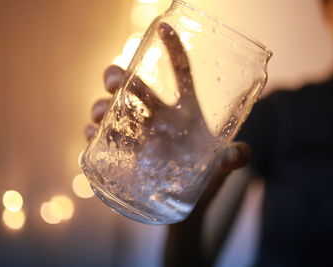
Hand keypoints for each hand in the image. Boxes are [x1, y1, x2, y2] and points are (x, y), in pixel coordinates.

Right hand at [84, 22, 250, 266]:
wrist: (186, 211)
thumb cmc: (204, 183)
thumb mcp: (220, 170)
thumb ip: (232, 159)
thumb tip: (240, 152)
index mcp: (184, 113)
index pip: (179, 75)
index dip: (172, 51)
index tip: (163, 28)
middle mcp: (157, 119)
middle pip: (132, 86)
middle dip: (117, 76)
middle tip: (115, 82)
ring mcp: (137, 135)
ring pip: (111, 109)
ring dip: (100, 105)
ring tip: (101, 113)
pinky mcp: (122, 155)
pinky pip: (101, 138)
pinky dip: (92, 133)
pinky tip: (91, 135)